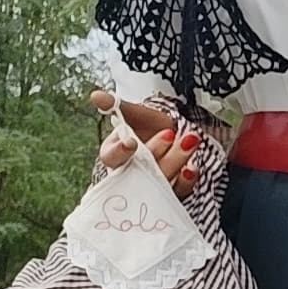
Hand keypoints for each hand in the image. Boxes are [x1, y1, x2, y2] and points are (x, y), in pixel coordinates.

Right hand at [89, 89, 208, 193]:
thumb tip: (95, 96)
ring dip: (175, 161)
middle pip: (139, 171)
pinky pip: (178, 192)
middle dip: (155, 152)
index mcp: (116, 155)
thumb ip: (119, 106)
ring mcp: (153, 185)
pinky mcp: (173, 192)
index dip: (119, 151)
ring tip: (189, 141)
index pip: (111, 157)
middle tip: (169, 133)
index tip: (131, 142)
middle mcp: (133, 174)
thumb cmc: (151, 127)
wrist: (179, 135)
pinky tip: (192, 168)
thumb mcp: (137, 114)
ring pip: (160, 181)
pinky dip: (186, 181)